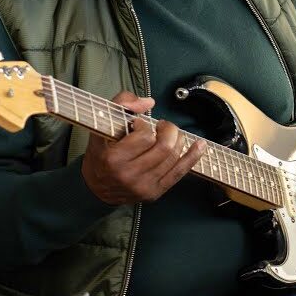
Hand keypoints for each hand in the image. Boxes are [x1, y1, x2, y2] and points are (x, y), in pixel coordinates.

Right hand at [80, 92, 204, 205]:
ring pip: (173, 157)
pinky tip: (200, 145)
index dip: (145, 125)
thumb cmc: (99, 154)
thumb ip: (121, 104)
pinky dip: (193, 156)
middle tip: (161, 126)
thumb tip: (149, 102)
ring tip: (170, 134)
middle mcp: (129, 175)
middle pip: (164, 147)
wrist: (95, 189)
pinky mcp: (154, 193)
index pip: (144, 136)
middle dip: (168, 130)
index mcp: (114, 159)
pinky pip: (179, 173)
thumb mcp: (100, 126)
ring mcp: (143, 187)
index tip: (138, 124)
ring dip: (178, 139)